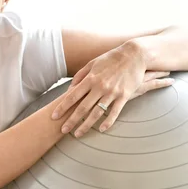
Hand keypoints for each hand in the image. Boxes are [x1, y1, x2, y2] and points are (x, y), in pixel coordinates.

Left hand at [51, 41, 172, 137]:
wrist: (134, 54)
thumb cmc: (111, 59)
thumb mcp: (92, 63)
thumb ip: (80, 76)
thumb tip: (69, 89)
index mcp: (90, 79)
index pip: (72, 96)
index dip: (62, 107)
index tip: (54, 117)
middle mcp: (100, 87)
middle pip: (82, 108)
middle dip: (71, 120)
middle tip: (63, 130)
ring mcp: (112, 92)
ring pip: (96, 113)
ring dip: (86, 125)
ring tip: (78, 134)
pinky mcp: (124, 96)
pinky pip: (114, 112)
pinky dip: (108, 122)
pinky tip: (101, 130)